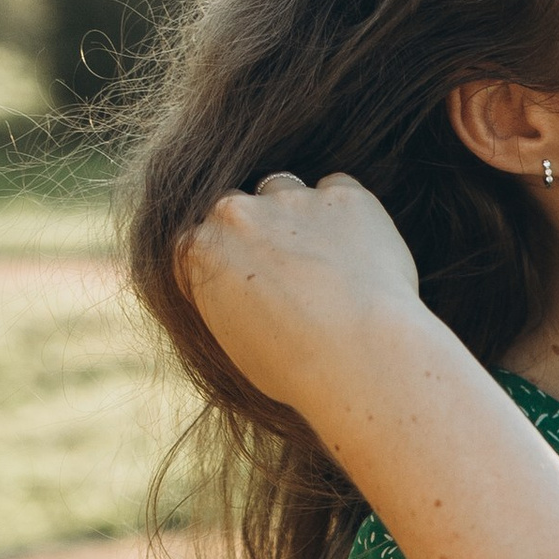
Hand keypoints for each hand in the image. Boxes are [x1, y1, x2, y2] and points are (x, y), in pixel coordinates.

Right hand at [175, 170, 424, 417]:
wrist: (359, 356)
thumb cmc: (297, 367)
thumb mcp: (237, 345)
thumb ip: (228, 301)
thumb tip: (243, 295)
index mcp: (196, 252)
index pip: (196, 241)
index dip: (224, 259)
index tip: (245, 281)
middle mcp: (233, 214)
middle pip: (235, 208)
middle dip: (256, 233)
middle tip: (289, 273)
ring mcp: (287, 198)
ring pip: (285, 191)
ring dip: (299, 216)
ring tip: (328, 265)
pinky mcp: (341, 195)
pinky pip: (340, 191)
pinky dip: (348, 215)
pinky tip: (361, 254)